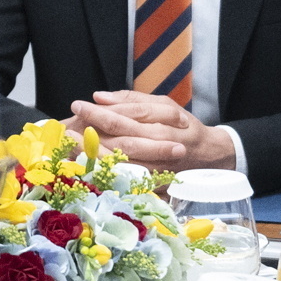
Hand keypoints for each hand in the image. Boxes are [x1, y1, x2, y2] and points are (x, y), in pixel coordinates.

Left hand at [67, 93, 233, 174]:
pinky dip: (107, 171)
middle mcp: (168, 144)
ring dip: (97, 150)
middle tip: (70, 122)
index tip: (80, 104)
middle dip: (97, 128)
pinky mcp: (157, 184)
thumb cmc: (183, 127)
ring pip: (127, 159)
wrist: (211, 157)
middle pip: (128, 135)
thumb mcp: (165, 106)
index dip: (106, 109)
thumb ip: (133, 100)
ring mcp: (162, 167)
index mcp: (170, 120)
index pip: (134, 112)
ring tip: (72, 142)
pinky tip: (87, 164)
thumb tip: (99, 96)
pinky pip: (129, 179)